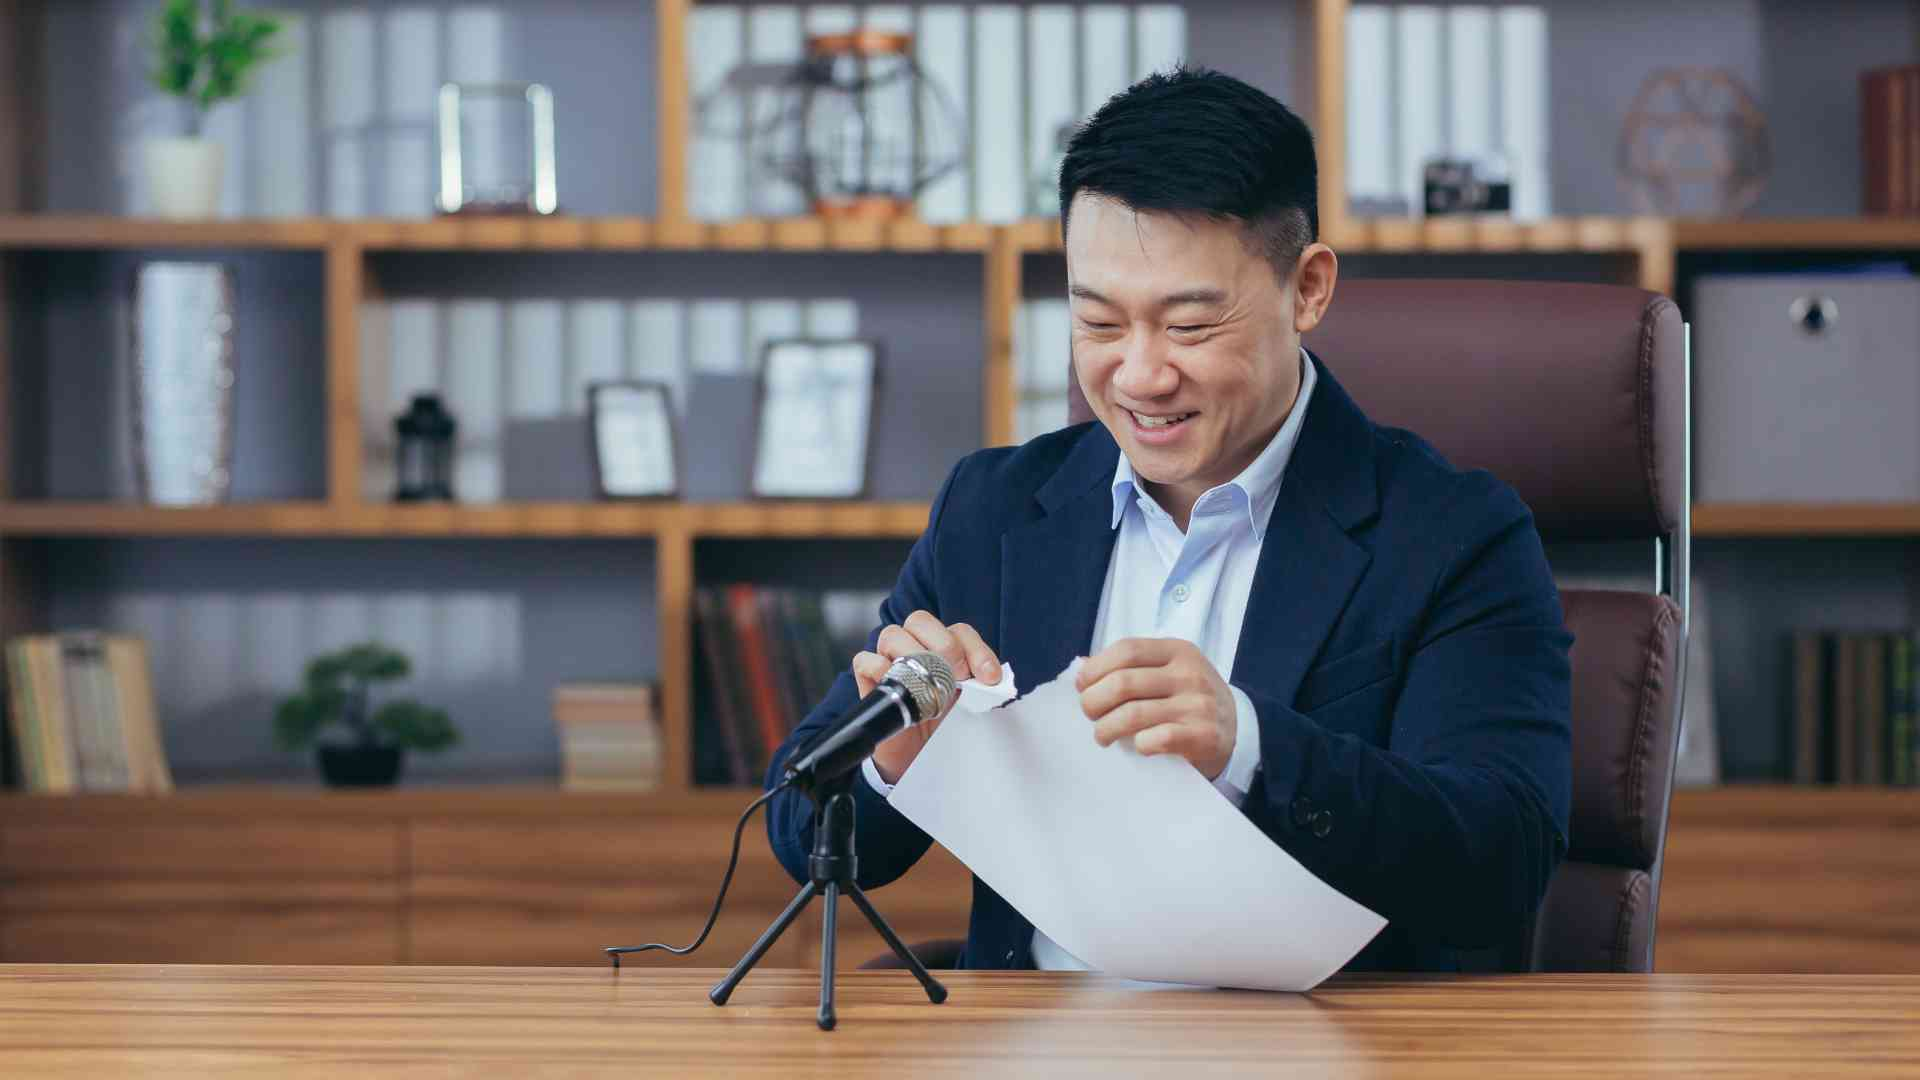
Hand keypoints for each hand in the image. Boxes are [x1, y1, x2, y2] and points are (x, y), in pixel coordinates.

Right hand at [853, 610, 1002, 784]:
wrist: (915, 757)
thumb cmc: (940, 726)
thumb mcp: (966, 705)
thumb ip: (979, 688)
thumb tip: (993, 682)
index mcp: (941, 648)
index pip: (959, 631)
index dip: (976, 650)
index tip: (990, 678)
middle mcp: (913, 646)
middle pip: (920, 620)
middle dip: (945, 645)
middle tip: (959, 676)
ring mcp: (887, 660)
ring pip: (892, 635)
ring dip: (914, 655)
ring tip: (929, 685)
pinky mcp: (868, 680)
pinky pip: (867, 660)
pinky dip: (883, 669)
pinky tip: (901, 689)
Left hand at [1076, 638, 1235, 779]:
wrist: (1237, 729)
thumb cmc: (1190, 698)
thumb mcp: (1170, 671)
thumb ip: (1132, 667)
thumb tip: (1082, 669)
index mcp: (1177, 651)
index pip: (1127, 649)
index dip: (1096, 667)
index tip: (1082, 685)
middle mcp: (1189, 674)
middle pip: (1123, 683)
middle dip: (1094, 701)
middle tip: (1090, 714)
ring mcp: (1198, 704)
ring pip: (1133, 714)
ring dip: (1106, 728)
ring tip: (1101, 735)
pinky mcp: (1203, 735)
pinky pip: (1158, 739)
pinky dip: (1139, 744)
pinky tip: (1136, 746)